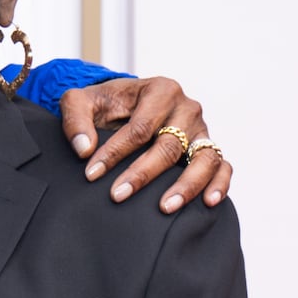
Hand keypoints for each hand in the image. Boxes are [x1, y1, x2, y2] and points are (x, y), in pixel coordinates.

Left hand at [59, 76, 231, 213]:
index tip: (92, 173)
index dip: (115, 152)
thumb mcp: (81, 101)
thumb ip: (75, 118)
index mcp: (160, 90)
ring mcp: (202, 129)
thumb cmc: (105, 104)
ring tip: (164, 207)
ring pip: (203, 157)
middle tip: (117, 195)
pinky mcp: (209, 147)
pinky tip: (208, 202)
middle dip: (142, 173)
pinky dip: (219, 183)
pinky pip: (222, 166)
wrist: (124, 106)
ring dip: (186, 185)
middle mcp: (186, 108)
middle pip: (168, 145)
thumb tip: (84, 149)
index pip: (139, 127)